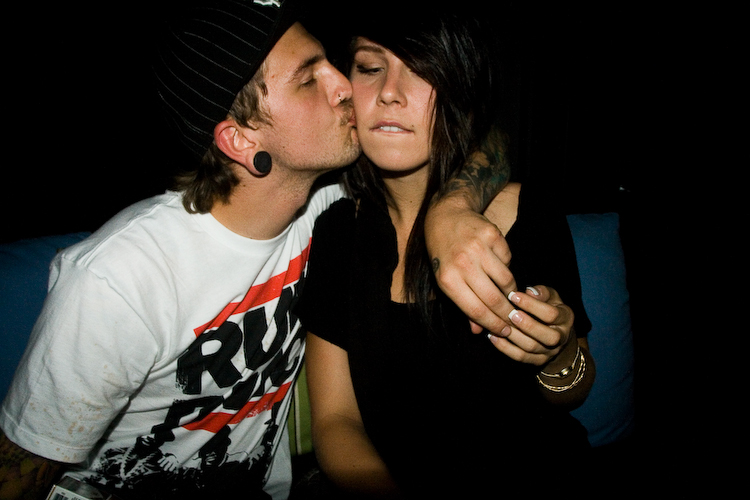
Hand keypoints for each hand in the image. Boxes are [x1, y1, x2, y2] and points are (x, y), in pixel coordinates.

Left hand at [425, 201, 516, 334]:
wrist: (445, 216)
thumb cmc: (443, 253)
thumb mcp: (444, 280)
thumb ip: (462, 306)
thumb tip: (478, 330)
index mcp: (447, 280)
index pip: (476, 310)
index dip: (493, 324)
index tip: (504, 331)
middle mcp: (463, 264)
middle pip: (494, 298)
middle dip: (507, 314)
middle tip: (514, 319)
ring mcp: (478, 248)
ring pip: (506, 280)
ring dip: (511, 292)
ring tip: (510, 296)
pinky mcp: (492, 235)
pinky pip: (508, 259)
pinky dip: (506, 267)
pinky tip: (499, 267)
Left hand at [487, 285, 573, 364]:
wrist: (556, 334)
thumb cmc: (549, 308)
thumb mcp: (551, 297)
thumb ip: (542, 293)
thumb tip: (529, 292)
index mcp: (566, 318)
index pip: (551, 314)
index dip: (532, 305)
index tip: (513, 295)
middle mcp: (561, 337)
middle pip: (547, 336)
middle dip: (527, 325)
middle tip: (510, 314)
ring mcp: (550, 351)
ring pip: (532, 347)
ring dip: (513, 336)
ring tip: (499, 324)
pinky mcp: (538, 361)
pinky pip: (521, 357)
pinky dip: (505, 348)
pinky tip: (493, 336)